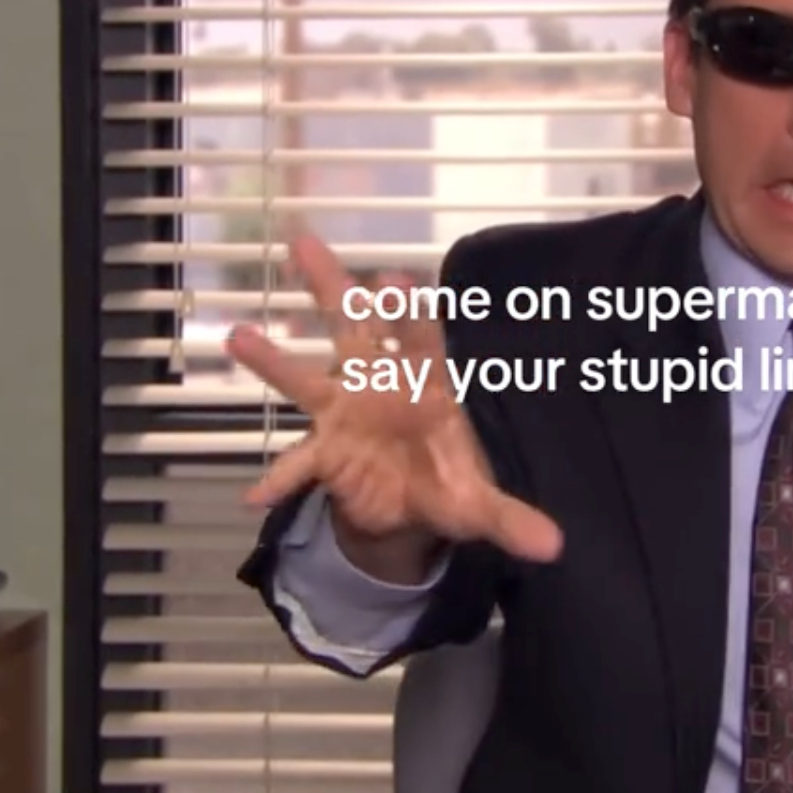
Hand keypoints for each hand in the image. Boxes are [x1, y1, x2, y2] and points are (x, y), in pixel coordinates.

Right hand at [225, 233, 562, 568]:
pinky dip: (281, 478)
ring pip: (307, 376)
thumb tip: (554, 547)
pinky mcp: (325, 449)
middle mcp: (381, 383)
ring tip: (239, 335)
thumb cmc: (449, 478)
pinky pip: (298, 462)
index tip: (397, 279)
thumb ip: (511, 517)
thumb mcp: (479, 504)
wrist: (413, 504)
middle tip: (304, 244)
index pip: (419, 337)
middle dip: (334, 288)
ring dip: (273, 359)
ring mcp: (346, 411)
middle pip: (354, 327)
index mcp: (427, 380)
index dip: (408, 311)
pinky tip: (257, 497)